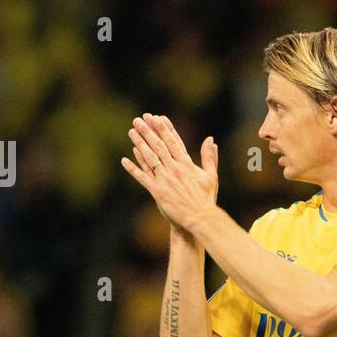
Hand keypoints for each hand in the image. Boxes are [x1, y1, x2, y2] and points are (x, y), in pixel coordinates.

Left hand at [122, 114, 219, 233]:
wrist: (200, 218)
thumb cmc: (206, 198)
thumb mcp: (211, 175)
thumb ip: (210, 157)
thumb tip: (211, 140)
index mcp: (187, 164)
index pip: (174, 142)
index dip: (164, 129)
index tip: (156, 117)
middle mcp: (175, 169)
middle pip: (159, 146)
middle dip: (148, 131)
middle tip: (139, 120)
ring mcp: (165, 180)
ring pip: (149, 158)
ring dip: (139, 144)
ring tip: (131, 132)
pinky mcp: (157, 191)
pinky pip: (142, 177)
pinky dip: (133, 168)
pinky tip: (124, 159)